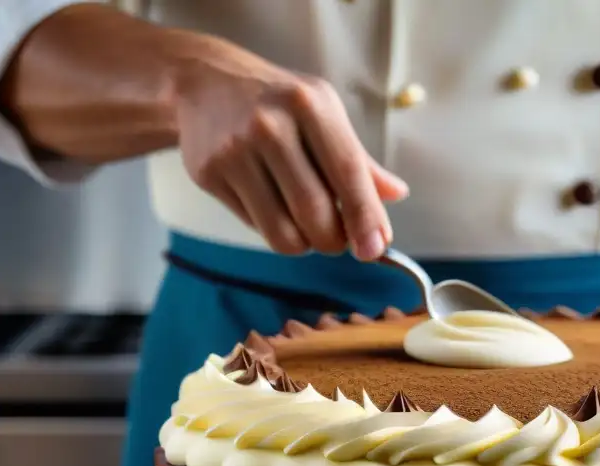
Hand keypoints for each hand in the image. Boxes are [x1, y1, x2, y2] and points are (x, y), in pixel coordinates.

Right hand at [172, 39, 406, 258]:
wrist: (203, 82)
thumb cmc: (277, 101)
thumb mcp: (323, 113)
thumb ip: (359, 159)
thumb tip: (396, 195)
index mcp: (311, 105)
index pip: (348, 173)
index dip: (366, 217)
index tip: (376, 248)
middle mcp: (271, 126)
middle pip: (315, 212)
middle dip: (335, 240)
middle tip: (338, 239)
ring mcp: (236, 151)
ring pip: (283, 232)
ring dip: (305, 243)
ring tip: (307, 225)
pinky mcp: (209, 174)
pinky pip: (256, 227)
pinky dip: (274, 230)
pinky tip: (274, 206)